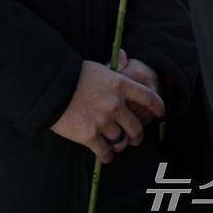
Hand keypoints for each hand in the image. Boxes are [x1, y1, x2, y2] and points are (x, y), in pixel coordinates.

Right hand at [50, 60, 164, 163]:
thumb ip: (114, 68)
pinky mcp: (90, 136)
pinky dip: (107, 155)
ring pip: (121, 141)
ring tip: (116, 144)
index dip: (158, 107)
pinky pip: (105, 152)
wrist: (51, 86)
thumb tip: (125, 56)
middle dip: (137, 135)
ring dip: (120, 144)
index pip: (148, 98)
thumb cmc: (74, 74)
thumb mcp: (98, 67)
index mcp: (120, 85)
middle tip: (135, 137)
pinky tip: (105, 154)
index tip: (160, 112)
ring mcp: (103, 121)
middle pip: (136, 127)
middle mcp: (115, 104)